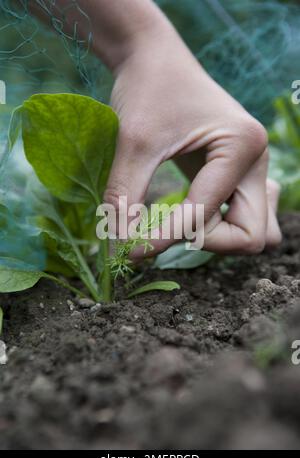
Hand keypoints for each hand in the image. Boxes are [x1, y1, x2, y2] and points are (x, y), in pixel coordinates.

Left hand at [104, 16, 281, 256]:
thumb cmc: (146, 90)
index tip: (131, 251)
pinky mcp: (239, 173)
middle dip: (208, 242)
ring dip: (220, 237)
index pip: (205, 215)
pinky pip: (245, 217)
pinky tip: (193, 211)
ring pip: (255, 232)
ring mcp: (253, 168)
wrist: (155, 59)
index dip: (167, 238)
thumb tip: (118, 245)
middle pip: (252, 237)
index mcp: (241, 146)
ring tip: (184, 218)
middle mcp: (258, 161)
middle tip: (170, 228)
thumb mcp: (133, 144)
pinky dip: (221, 225)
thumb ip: (125, 197)